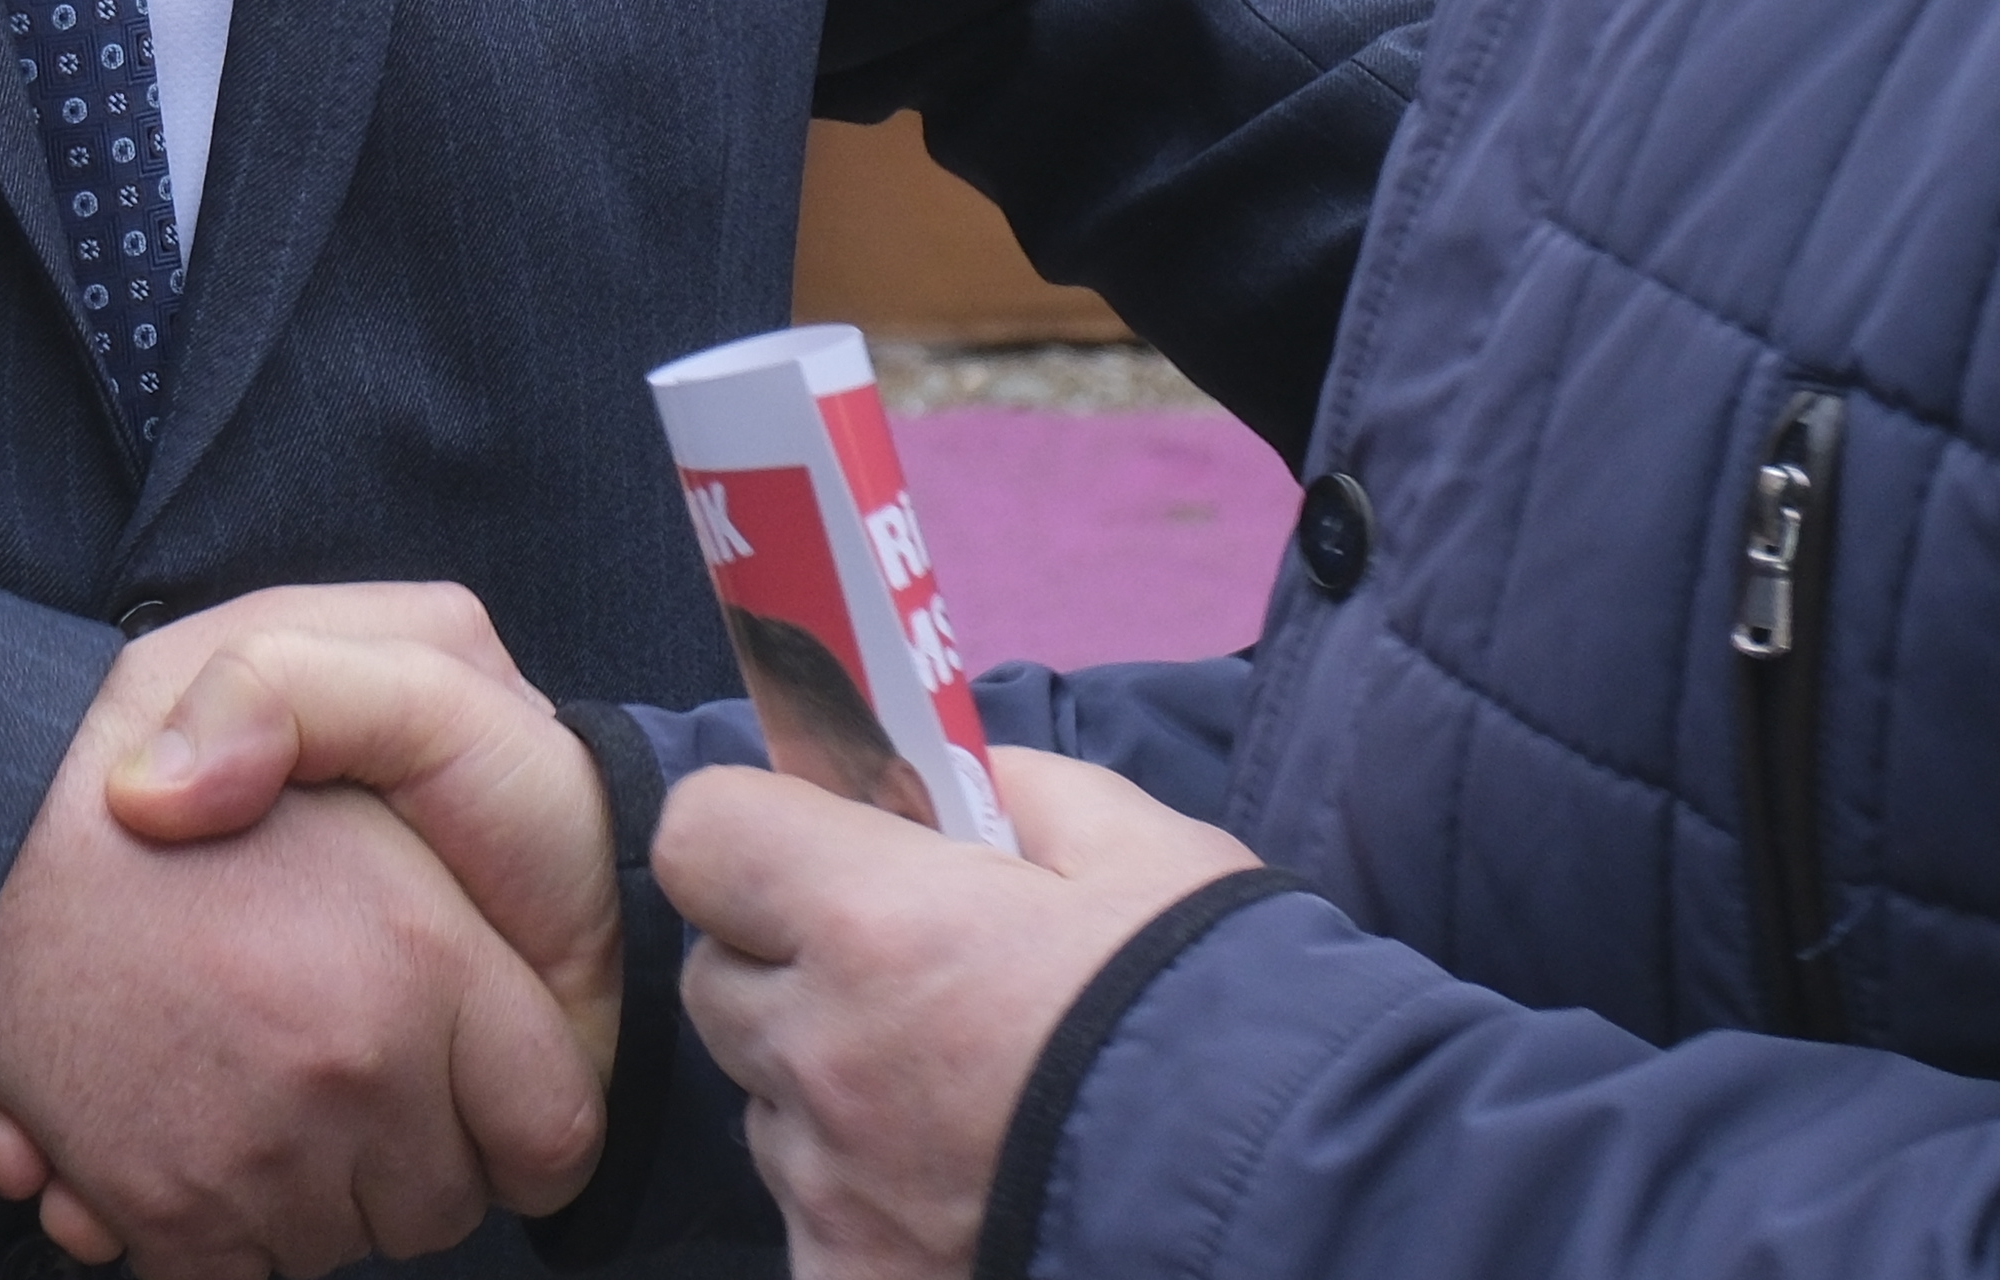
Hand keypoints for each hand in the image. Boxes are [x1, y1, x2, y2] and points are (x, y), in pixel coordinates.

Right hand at [0, 585, 617, 1276]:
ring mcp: (257, 1162)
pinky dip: (225, 1223)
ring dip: (319, 1190)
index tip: (485, 1080)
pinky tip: (188, 1123)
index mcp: (419, 952)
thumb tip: (468, 853)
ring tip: (260, 1079)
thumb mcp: (297, 645)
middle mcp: (352, 1074)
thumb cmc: (122, 732)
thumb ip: (422, 682)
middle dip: (417, 1150)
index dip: (524, 1107)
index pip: (555, 1127)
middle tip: (351, 1060)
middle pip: (448, 1200)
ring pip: (348, 1243)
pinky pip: (248, 1270)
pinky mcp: (169, 1217)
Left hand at [657, 747, 1265, 1279]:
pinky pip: (815, 1221)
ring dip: (828, 1091)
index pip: (700, 834)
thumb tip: (963, 778)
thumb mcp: (1144, 851)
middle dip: (787, 964)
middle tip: (902, 977)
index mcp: (871, 922)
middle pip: (720, 979)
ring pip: (769, 1109)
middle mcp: (824, 1055)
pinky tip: (964, 1193)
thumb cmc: (1224, 1016)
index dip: (753, 833)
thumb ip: (1022, 792)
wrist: (1299, 1202)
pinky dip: (867, 1206)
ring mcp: (834, 1188)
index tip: (817, 847)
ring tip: (962, 1100)